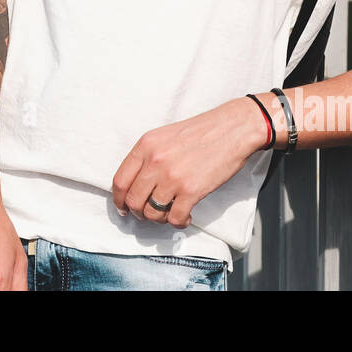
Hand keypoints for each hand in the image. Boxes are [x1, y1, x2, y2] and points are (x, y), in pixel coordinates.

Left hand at [111, 97, 267, 227]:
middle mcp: (155, 162)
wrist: (232, 129)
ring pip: (152, 213)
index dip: (119, 200)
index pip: (120, 181)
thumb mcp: (164, 136)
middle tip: (148, 214)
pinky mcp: (191, 191)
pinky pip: (175, 218)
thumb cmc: (201, 132)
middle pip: (133, 201)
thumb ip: (147, 157)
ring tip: (169, 212)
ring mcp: (172, 177)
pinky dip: (179, 222)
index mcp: (145, 146)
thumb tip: (135, 184)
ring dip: (159, 218)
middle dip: (139, 213)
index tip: (124, 208)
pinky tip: (185, 215)